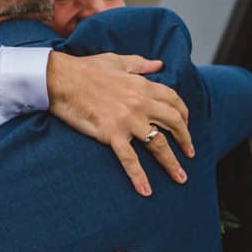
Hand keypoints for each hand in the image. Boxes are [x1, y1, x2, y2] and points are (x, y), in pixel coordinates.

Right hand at [46, 52, 192, 196]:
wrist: (61, 80)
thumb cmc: (87, 69)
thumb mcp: (118, 61)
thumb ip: (141, 64)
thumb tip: (159, 64)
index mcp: (143, 86)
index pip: (173, 101)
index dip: (184, 114)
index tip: (186, 124)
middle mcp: (141, 104)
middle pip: (174, 123)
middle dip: (185, 139)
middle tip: (190, 153)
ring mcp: (128, 121)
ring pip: (159, 144)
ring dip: (172, 163)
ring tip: (181, 178)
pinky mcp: (112, 134)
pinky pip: (130, 159)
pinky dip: (139, 176)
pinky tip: (146, 191)